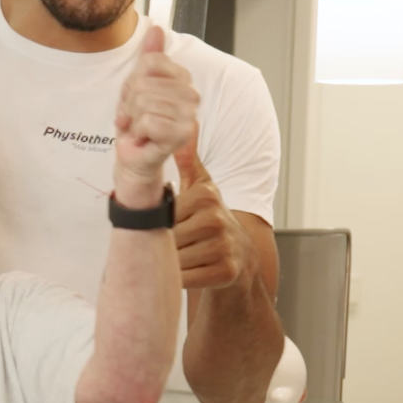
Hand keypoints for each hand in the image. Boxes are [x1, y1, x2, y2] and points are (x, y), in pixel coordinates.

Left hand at [112, 26, 198, 202]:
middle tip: (135, 116)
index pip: (152, 61)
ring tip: (138, 126)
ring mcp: (189, 116)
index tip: (134, 96)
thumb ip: (148, 57)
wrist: (133, 156)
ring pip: (145, 102)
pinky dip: (138, 130)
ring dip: (133, 118)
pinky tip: (143, 136)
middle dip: (130, 101)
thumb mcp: (136, 85)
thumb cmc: (137, 123)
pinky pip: (149, 121)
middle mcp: (190, 96)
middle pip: (144, 82)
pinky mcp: (181, 134)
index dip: (134, 80)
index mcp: (181, 80)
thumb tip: (156, 29)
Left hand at [171, 146, 254, 291]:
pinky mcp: (226, 272)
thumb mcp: (200, 186)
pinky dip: (184, 279)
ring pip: (174, 260)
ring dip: (176, 262)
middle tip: (185, 242)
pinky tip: (195, 270)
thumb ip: (187, 158)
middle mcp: (216, 219)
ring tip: (191, 254)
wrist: (240, 256)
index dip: (164, 224)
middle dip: (169, 245)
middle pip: (167, 239)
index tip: (179, 224)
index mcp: (204, 196)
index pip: (162, 216)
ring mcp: (224, 246)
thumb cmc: (211, 218)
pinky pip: (185, 279)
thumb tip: (187, 123)